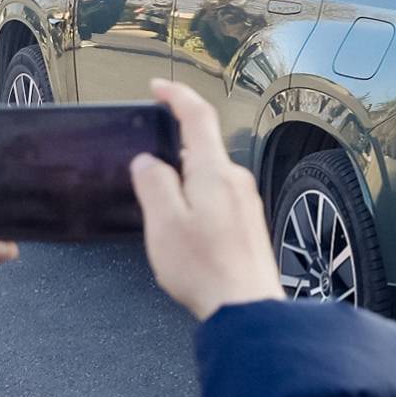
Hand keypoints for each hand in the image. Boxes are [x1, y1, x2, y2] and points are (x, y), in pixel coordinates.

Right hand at [134, 80, 283, 318]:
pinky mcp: (248, 223)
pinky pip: (218, 198)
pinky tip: (186, 229)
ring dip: (184, 181)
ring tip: (163, 210)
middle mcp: (235, 180)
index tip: (158, 89)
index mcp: (214, 171)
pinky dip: (197, 201)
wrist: (245, 307)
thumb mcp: (163, 222)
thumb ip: (153, 184)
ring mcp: (246, 201)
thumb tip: (148, 162)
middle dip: (173, 151)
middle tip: (147, 167)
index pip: (198, 116)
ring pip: (209, 176)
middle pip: (202, 148)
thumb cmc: (205, 268)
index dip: (176, 97)